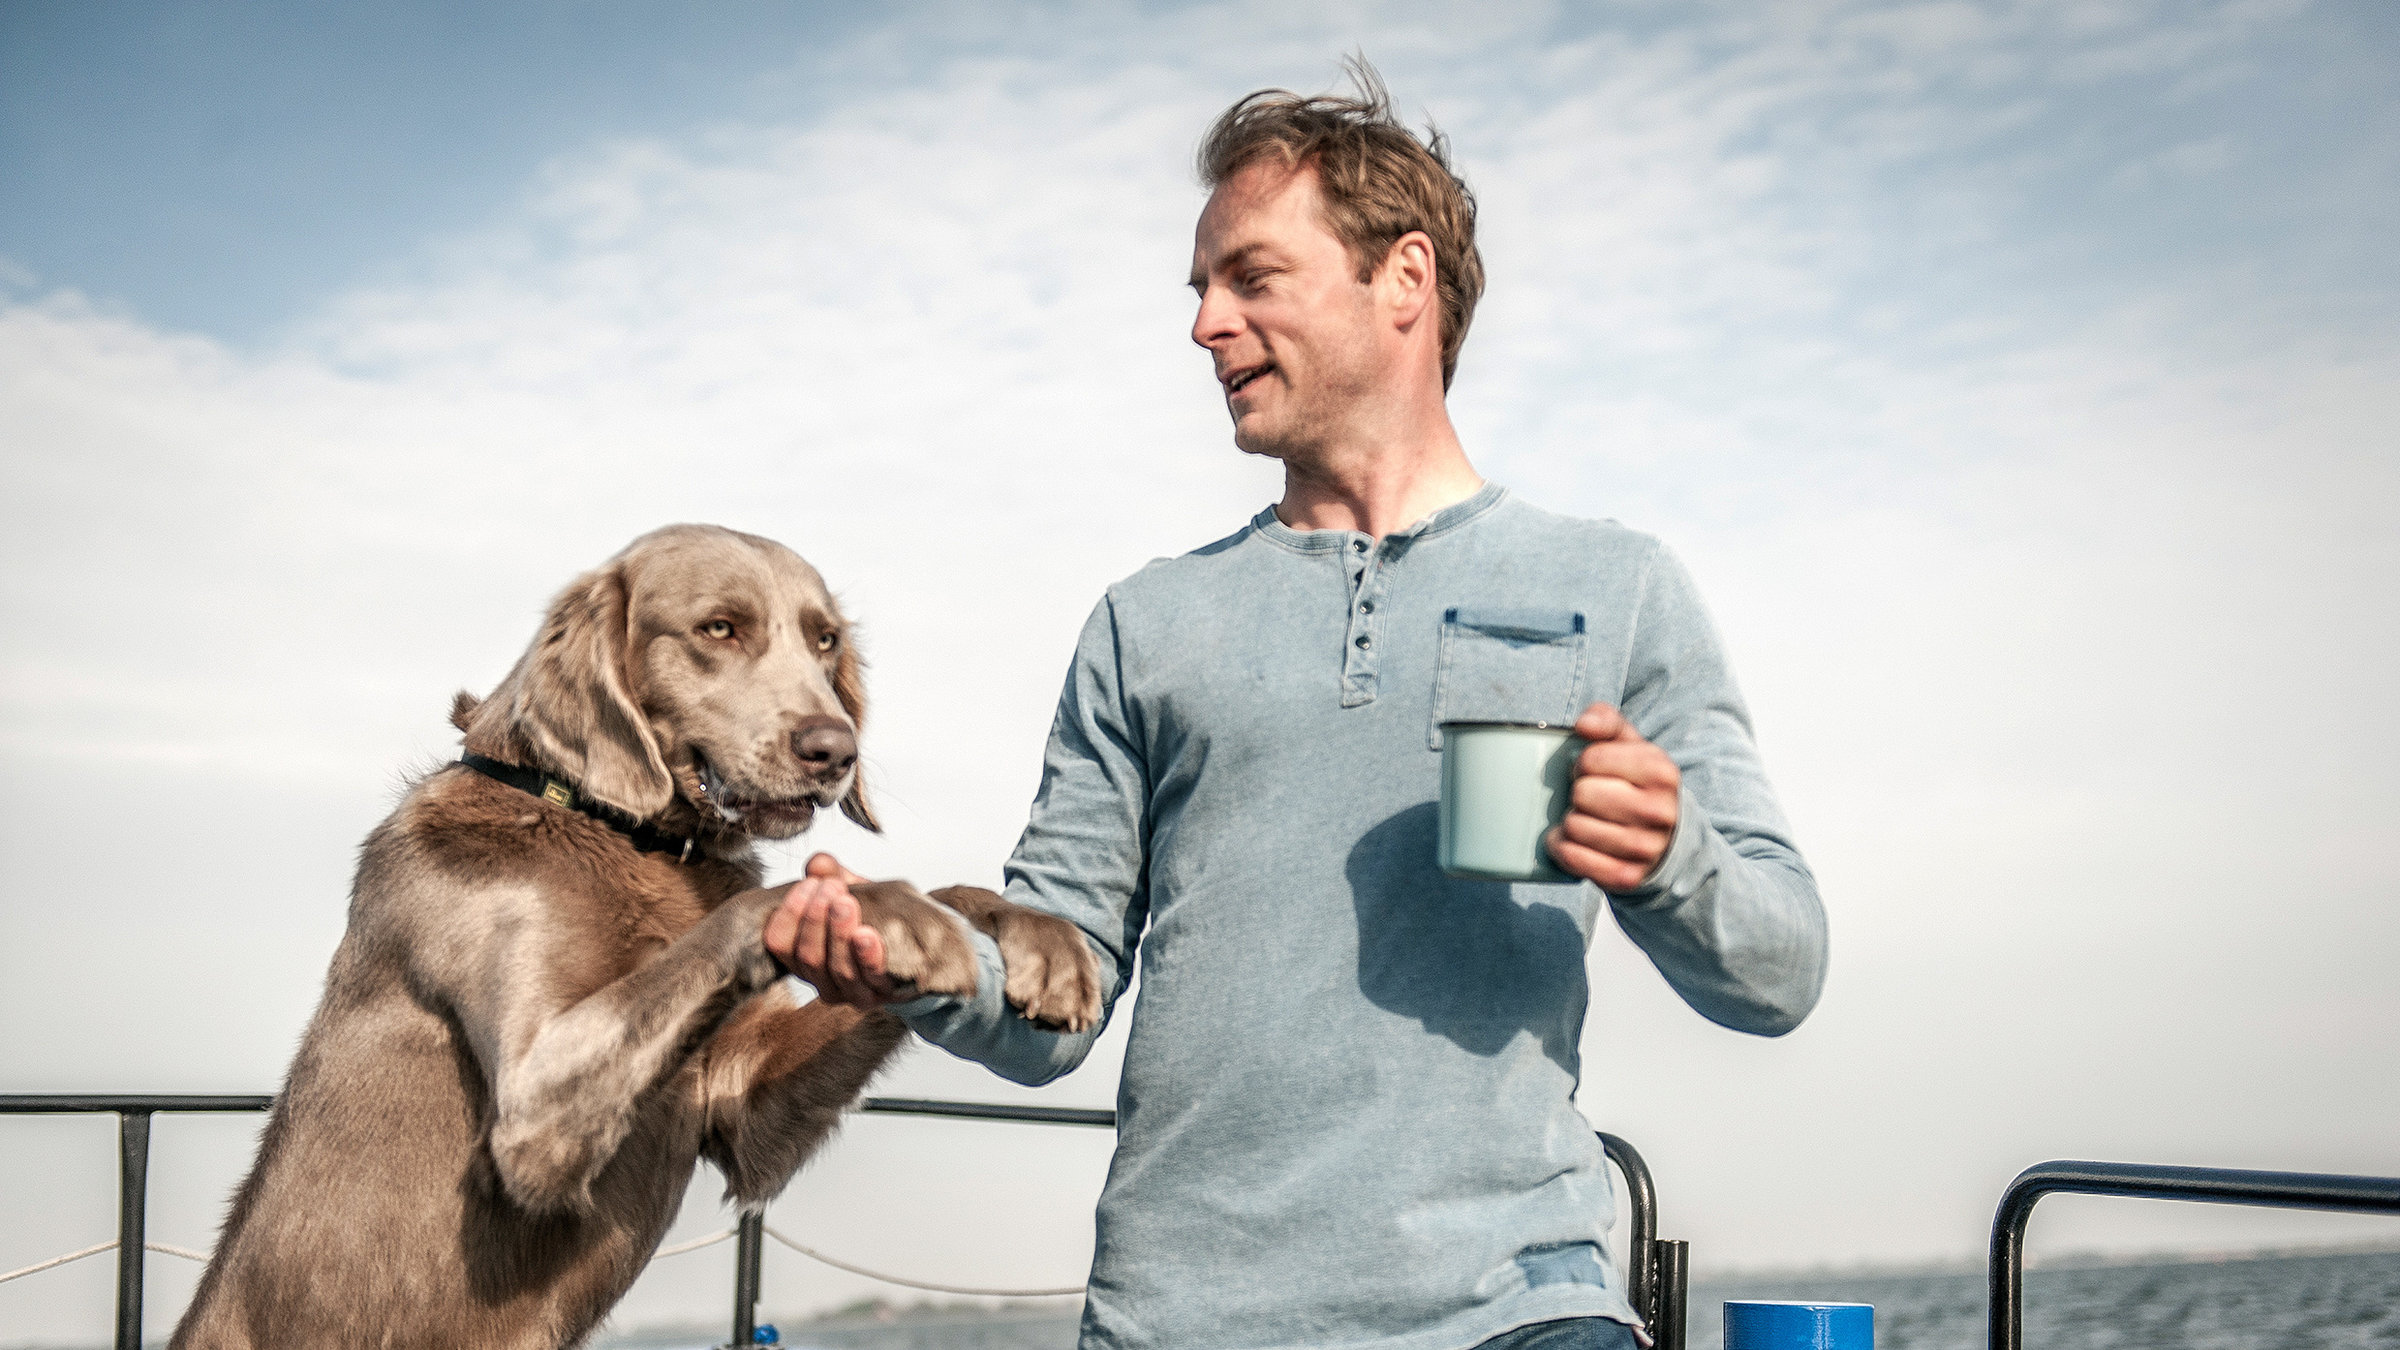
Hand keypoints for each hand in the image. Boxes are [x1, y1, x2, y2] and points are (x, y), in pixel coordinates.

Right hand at [762, 853, 902, 1007]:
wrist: (918, 938)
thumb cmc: (875, 914)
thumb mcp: (851, 890)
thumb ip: (832, 874)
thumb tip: (818, 863)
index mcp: (803, 957)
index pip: (779, 943)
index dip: (789, 913)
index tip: (810, 883)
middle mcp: (823, 980)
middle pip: (809, 957)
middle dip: (816, 919)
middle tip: (830, 887)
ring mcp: (853, 992)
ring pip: (838, 969)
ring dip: (839, 933)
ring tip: (845, 902)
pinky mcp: (884, 993)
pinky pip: (873, 977)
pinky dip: (867, 955)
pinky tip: (866, 934)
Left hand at [1544, 703, 1680, 892]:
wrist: (1668, 841)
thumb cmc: (1637, 784)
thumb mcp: (1631, 745)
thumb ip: (1607, 721)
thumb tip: (1584, 725)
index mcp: (1660, 772)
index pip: (1590, 759)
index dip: (1582, 763)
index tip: (1591, 771)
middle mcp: (1658, 812)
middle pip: (1581, 794)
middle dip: (1577, 794)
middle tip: (1589, 798)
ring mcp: (1645, 848)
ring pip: (1574, 827)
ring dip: (1569, 822)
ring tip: (1585, 819)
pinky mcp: (1627, 877)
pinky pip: (1573, 858)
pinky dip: (1563, 849)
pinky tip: (1572, 842)